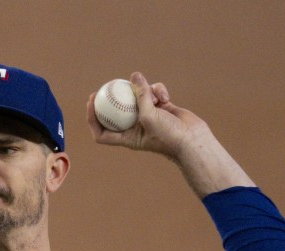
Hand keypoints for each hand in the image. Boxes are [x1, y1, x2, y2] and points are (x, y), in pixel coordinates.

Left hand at [86, 74, 205, 157]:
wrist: (193, 141)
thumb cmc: (168, 135)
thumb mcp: (149, 115)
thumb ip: (141, 95)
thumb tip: (134, 75)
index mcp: (127, 137)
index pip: (102, 133)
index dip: (92, 119)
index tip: (91, 103)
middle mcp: (135, 128)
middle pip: (117, 112)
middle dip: (111, 99)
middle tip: (105, 86)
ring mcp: (148, 117)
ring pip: (138, 98)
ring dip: (145, 91)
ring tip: (154, 94)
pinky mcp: (161, 108)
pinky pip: (154, 94)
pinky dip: (159, 91)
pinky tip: (166, 97)